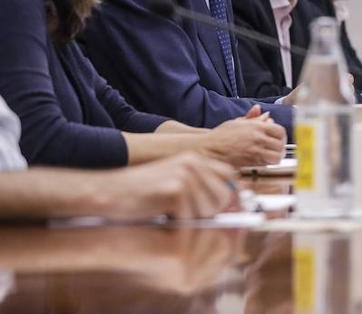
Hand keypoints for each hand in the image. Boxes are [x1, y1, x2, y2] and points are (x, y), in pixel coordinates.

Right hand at [91, 152, 237, 220]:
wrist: (108, 193)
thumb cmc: (138, 194)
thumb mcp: (173, 182)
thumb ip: (200, 187)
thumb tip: (230, 205)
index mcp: (195, 158)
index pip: (229, 176)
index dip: (229, 196)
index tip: (224, 212)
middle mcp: (193, 163)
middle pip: (223, 196)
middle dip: (211, 213)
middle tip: (187, 219)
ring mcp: (185, 175)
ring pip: (209, 211)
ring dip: (192, 222)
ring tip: (170, 218)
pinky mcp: (176, 190)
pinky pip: (191, 218)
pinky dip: (179, 226)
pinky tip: (163, 220)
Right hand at [201, 106, 285, 165]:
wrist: (209, 148)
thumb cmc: (221, 135)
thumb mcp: (238, 122)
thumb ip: (254, 118)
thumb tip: (267, 115)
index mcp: (257, 127)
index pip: (280, 131)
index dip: (282, 136)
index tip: (279, 139)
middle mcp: (258, 138)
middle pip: (280, 144)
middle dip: (281, 148)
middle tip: (278, 149)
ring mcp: (254, 151)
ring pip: (276, 156)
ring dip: (276, 157)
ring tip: (272, 156)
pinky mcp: (250, 162)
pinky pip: (266, 164)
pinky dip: (267, 163)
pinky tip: (263, 161)